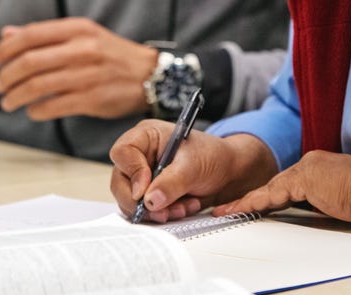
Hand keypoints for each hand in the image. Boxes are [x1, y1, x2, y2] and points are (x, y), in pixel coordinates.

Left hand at [0, 18, 157, 119]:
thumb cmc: (110, 54)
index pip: (31, 35)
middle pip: (30, 62)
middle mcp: (82, 49)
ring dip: (16, 96)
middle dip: (7, 77)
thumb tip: (7, 34)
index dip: (6, 49)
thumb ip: (45, 35)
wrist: (149, 75)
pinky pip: (54, 106)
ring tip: (8, 102)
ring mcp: (87, 75)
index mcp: (77, 29)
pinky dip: (36, 110)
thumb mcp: (82, 35)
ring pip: (37, 86)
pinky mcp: (92, 99)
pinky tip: (32, 111)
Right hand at [110, 125, 276, 223]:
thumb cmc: (212, 156)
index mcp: (146, 136)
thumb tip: (150, 201)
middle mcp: (140, 155)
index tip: (145, 191)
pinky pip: (146, 209)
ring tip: (182, 208)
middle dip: (141, 201)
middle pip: (121, 181)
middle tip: (161, 212)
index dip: (132, 173)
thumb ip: (171, 182)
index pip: (123, 152)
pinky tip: (184, 207)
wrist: (228, 171)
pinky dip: (164, 213)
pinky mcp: (150, 193)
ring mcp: (143, 175)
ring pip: (132, 200)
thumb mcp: (193, 166)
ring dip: (156, 210)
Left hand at [213, 150, 350, 222]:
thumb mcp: (338, 196)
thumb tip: (315, 207)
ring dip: (247, 201)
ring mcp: (304, 169)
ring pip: (269, 189)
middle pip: (273, 184)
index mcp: (316, 166)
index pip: (285, 183)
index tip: (254, 203)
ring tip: (227, 210)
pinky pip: (272, 195)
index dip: (268, 195)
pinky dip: (254, 203)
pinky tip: (240, 209)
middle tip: (230, 206)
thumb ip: (322, 197)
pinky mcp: (302, 179)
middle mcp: (308, 163)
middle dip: (251, 197)